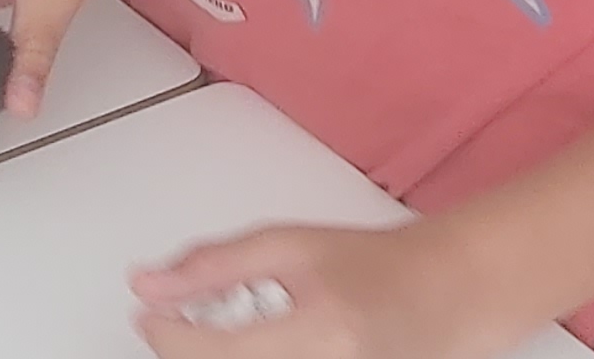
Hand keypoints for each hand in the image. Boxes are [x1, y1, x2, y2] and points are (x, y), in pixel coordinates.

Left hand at [129, 223, 520, 358]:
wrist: (448, 294)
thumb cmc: (374, 266)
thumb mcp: (291, 245)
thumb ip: (215, 264)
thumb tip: (146, 283)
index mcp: (322, 330)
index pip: (213, 352)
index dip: (167, 334)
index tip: (149, 315)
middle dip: (195, 348)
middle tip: (193, 322)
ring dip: (222, 355)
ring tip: (244, 329)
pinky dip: (249, 358)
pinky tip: (264, 342)